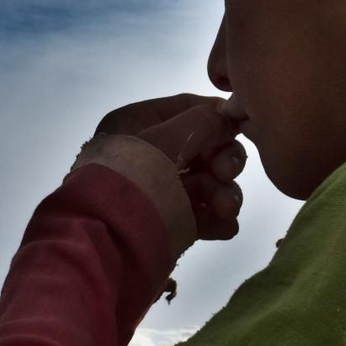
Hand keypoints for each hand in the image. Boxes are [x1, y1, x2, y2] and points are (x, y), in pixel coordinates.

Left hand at [93, 93, 249, 240]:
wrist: (107, 236)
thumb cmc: (134, 176)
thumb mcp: (169, 138)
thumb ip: (205, 122)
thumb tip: (228, 120)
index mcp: (139, 123)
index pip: (187, 108)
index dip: (218, 116)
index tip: (239, 127)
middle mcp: (150, 152)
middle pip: (205, 148)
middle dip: (224, 160)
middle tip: (226, 173)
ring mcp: (161, 189)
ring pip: (208, 182)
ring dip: (225, 192)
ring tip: (226, 207)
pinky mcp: (170, 220)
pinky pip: (203, 213)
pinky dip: (218, 218)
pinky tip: (224, 224)